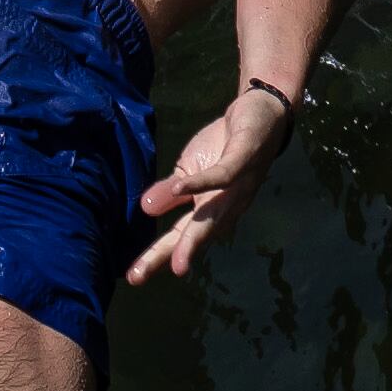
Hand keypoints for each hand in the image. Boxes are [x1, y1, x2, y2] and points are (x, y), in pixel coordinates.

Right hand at [125, 86, 294, 284]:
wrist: (258, 113)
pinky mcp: (244, 158)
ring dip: (193, 240)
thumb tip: (145, 210)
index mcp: (209, 210)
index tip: (133, 276)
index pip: (180, 237)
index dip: (157, 256)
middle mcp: (226, 206)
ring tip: (175, 262)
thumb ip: (170, 192)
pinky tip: (180, 189)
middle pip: (194, 235)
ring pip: (213, 217)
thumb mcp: (188, 170)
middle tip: (140, 277)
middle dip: (171, 257)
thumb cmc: (223, 147)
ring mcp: (238, 186)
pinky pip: (222, 175)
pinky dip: (200, 183)